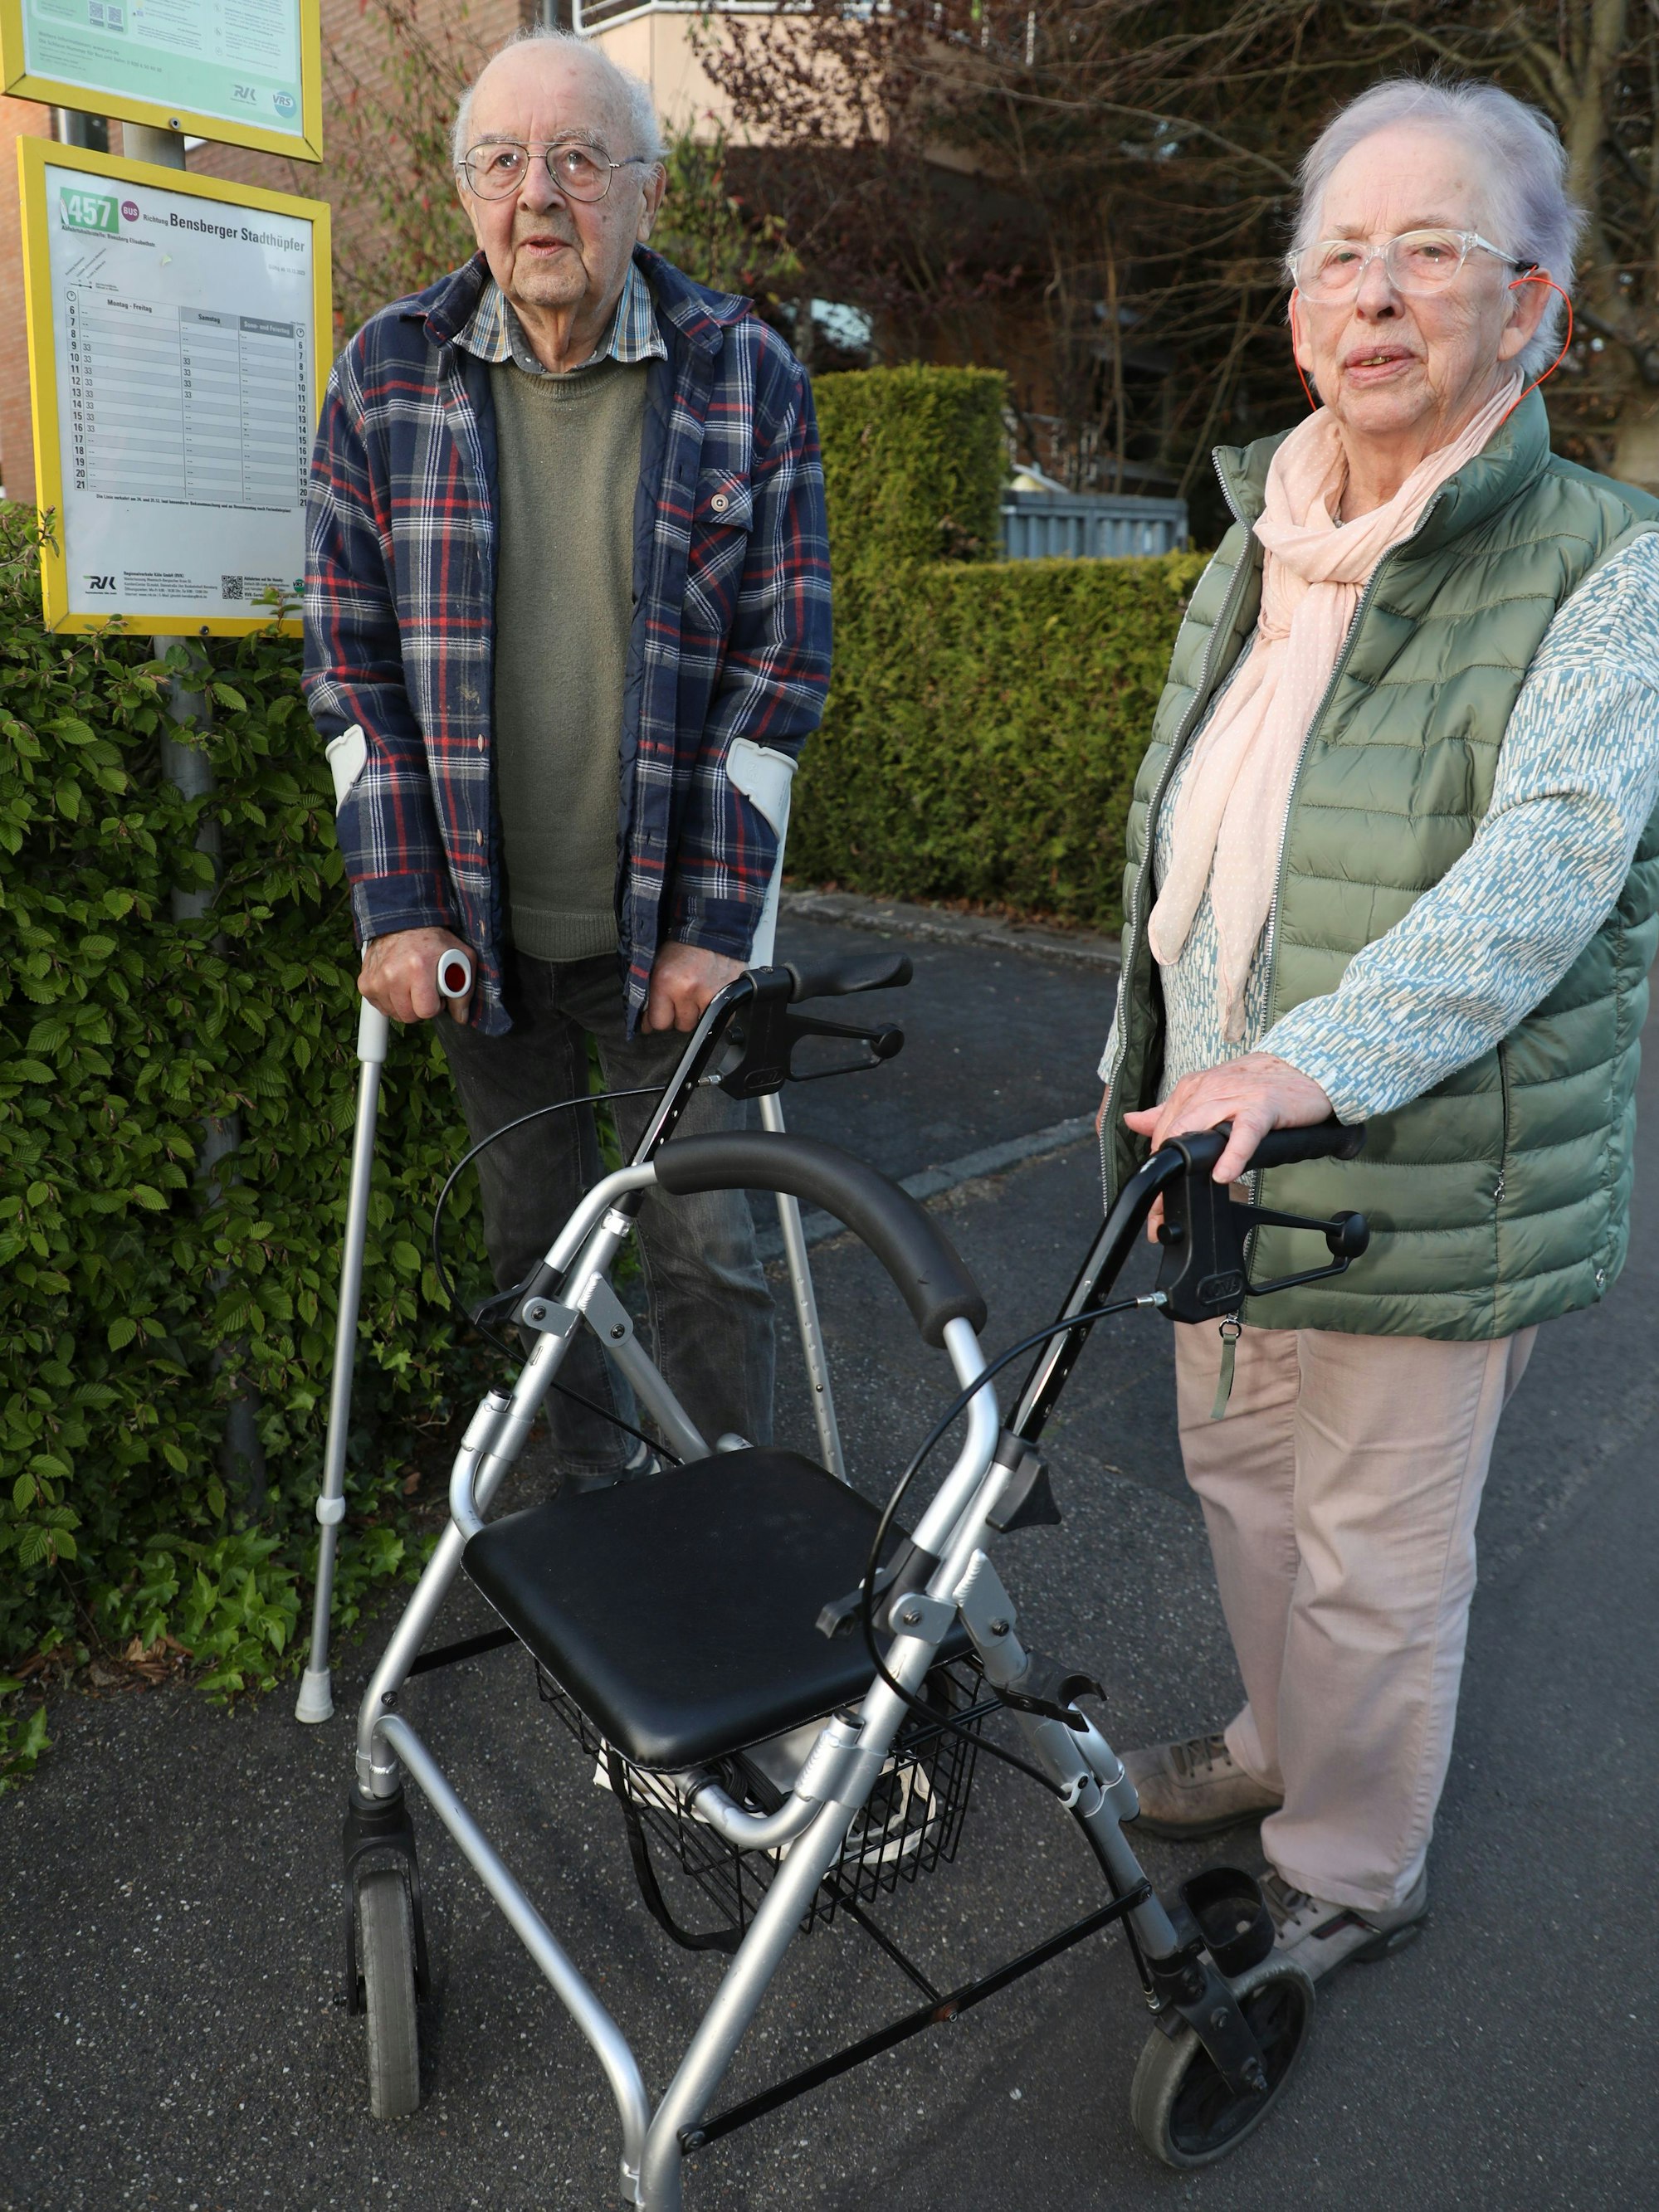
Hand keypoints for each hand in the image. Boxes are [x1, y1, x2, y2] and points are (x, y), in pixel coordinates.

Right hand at [359, 926, 473, 1024]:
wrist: (403, 922)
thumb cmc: (433, 940)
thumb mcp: (460, 958)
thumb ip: (464, 991)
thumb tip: (461, 1017)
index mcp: (417, 968)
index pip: (426, 1011)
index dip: (435, 1006)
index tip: (437, 995)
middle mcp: (392, 974)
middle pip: (408, 1016)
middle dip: (420, 1008)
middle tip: (425, 991)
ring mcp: (376, 979)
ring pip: (394, 1013)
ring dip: (404, 1004)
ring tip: (411, 985)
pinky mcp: (365, 983)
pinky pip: (380, 1007)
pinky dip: (390, 1000)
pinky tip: (398, 985)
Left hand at [643, 941, 744, 1033]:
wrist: (712, 930)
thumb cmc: (682, 947)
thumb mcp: (656, 966)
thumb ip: (649, 995)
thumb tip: (646, 1024)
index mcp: (666, 982)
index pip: (658, 1023)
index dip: (658, 1018)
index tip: (660, 1014)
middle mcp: (688, 990)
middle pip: (681, 1026)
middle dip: (678, 1015)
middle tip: (680, 997)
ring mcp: (711, 994)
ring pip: (700, 1023)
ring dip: (696, 1013)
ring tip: (695, 994)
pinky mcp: (728, 995)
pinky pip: (721, 1020)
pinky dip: (714, 1011)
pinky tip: (709, 995)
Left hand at [1123, 1052, 1333, 1236]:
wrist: (1304, 1066)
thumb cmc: (1258, 1085)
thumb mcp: (1209, 1094)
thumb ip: (1171, 1110)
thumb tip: (1134, 1121)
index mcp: (1191, 1089)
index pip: (1161, 1133)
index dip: (1155, 1170)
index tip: (1154, 1206)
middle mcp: (1207, 1091)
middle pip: (1172, 1138)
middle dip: (1163, 1181)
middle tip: (1158, 1217)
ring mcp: (1234, 1097)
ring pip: (1198, 1133)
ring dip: (1186, 1175)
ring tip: (1177, 1206)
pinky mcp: (1262, 1106)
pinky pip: (1243, 1133)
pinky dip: (1232, 1155)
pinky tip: (1223, 1175)